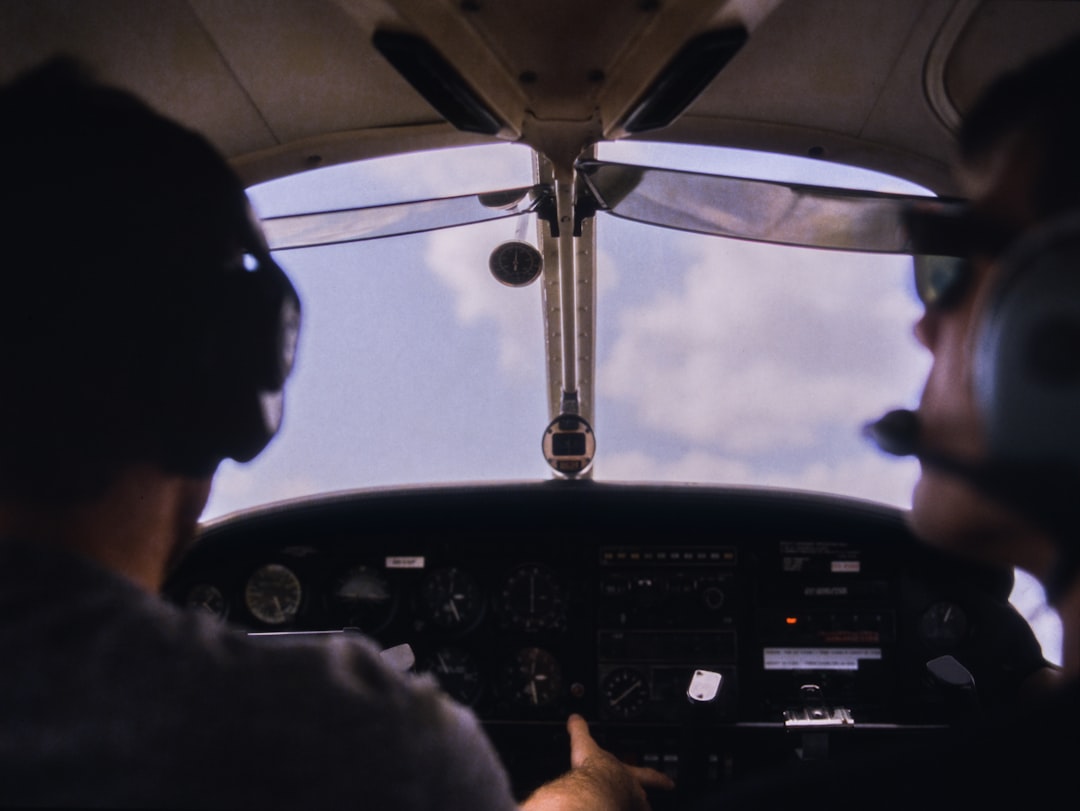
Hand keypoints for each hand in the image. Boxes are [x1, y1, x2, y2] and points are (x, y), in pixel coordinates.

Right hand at [520, 714, 674, 810]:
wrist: (590, 792)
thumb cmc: (593, 770)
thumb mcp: (585, 745)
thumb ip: (580, 730)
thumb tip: (575, 718)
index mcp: (626, 774)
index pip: (648, 775)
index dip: (660, 779)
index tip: (671, 784)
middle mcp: (630, 792)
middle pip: (642, 797)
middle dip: (643, 799)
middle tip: (645, 803)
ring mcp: (626, 807)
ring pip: (635, 809)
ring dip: (632, 808)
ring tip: (629, 809)